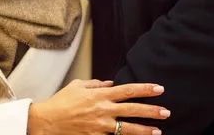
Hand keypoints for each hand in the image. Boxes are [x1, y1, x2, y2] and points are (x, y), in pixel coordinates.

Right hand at [27, 79, 168, 134]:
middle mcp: (103, 110)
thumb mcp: (77, 85)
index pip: (128, 90)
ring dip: (144, 130)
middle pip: (132, 110)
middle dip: (151, 111)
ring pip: (127, 129)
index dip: (145, 89)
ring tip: (158, 131)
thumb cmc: (60, 102)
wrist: (47, 121)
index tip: (158, 89)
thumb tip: (110, 84)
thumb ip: (95, 83)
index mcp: (99, 94)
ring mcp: (100, 126)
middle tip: (166, 112)